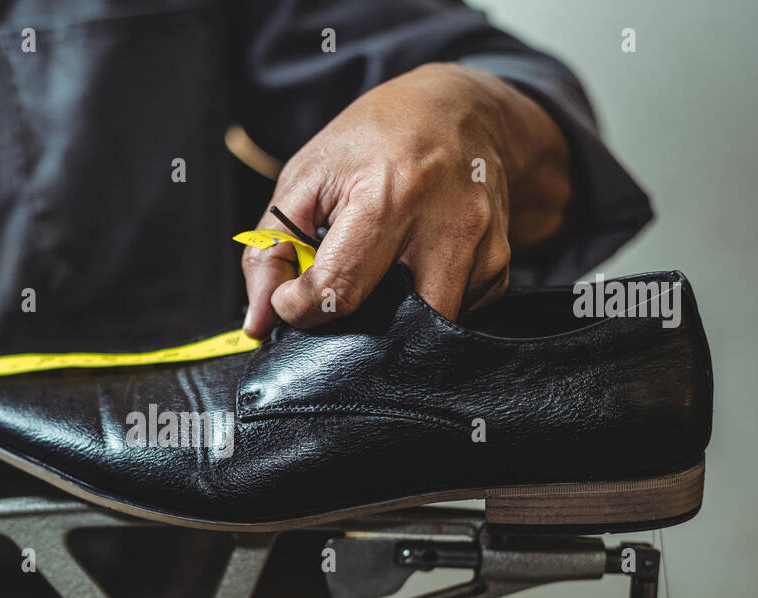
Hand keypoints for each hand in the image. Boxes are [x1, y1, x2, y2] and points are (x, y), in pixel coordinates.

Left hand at [242, 62, 571, 335]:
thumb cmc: (373, 141)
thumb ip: (271, 249)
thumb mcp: (306, 177)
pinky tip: (416, 266)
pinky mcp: (501, 265)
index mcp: (389, 195)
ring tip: (380, 271)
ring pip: (424, 328)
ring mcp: (482, 247)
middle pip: (390, 323)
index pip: (338, 290)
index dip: (301, 306)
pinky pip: (455, 316)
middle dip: (353, 323)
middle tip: (338, 290)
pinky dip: (425, 305)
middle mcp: (446, 223)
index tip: (292, 295)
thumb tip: (257, 321)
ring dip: (393, 316)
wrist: (459, 109)